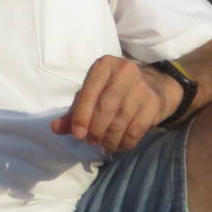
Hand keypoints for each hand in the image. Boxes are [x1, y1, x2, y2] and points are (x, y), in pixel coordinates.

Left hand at [51, 55, 178, 152]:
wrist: (155, 85)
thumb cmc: (115, 90)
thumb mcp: (93, 93)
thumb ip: (75, 110)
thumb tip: (55, 128)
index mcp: (103, 66)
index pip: (89, 92)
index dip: (81, 116)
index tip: (78, 135)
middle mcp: (124, 71)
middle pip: (106, 107)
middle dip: (96, 130)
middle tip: (92, 142)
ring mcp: (142, 86)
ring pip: (121, 120)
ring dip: (110, 139)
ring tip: (105, 146)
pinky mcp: (154, 102)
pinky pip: (137, 129)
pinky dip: (126, 142)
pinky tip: (120, 145)